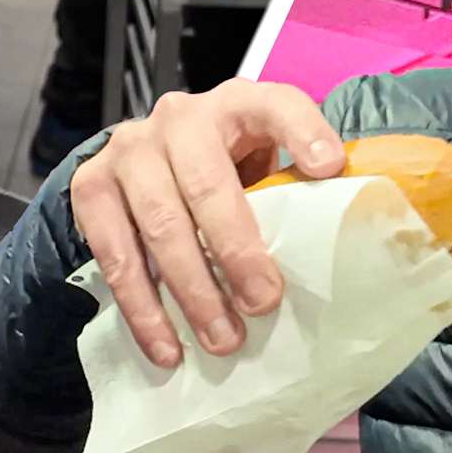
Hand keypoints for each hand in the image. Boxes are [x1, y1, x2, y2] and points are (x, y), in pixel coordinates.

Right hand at [68, 80, 343, 368]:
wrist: (140, 164)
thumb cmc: (224, 173)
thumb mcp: (262, 165)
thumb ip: (297, 190)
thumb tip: (361, 244)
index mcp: (238, 105)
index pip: (275, 105)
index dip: (302, 132)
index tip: (328, 168)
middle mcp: (180, 118)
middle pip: (206, 183)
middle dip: (236, 251)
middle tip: (264, 304)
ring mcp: (128, 150)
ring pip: (159, 224)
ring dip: (192, 290)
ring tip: (222, 340)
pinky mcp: (90, 186)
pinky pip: (114, 253)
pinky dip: (142, 308)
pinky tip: (167, 347)